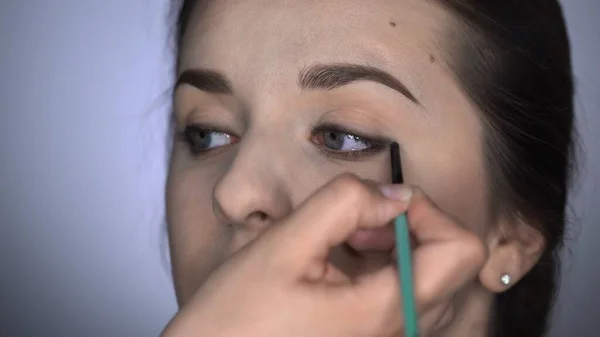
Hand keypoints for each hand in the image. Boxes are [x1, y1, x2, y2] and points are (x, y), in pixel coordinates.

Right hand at [161, 174, 486, 336]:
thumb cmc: (233, 320)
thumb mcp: (282, 247)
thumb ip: (343, 205)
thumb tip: (394, 194)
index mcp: (386, 313)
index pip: (462, 250)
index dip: (428, 212)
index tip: (380, 204)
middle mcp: (399, 335)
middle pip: (450, 264)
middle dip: (409, 227)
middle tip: (358, 224)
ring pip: (429, 280)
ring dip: (396, 248)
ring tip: (345, 242)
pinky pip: (406, 298)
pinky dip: (386, 269)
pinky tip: (343, 264)